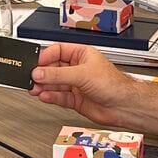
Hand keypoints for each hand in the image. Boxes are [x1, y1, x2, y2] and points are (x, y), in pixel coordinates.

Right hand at [30, 42, 144, 123]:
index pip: (58, 51)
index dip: (46, 56)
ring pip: (54, 84)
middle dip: (42, 74)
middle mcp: (78, 69)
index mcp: (82, 55)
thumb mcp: (82, 74)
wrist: (124, 106)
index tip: (36, 63)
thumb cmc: (115, 84)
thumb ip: (58, 74)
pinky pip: (58, 96)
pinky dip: (50, 96)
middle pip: (53, 68)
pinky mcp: (75, 99)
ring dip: (44, 86)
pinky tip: (44, 96)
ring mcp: (76, 85)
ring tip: (35, 88)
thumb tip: (39, 72)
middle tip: (32, 77)